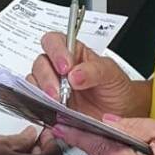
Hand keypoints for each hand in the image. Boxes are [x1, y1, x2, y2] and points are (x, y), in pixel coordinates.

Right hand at [29, 32, 149, 118]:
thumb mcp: (112, 74)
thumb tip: (75, 74)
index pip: (55, 41)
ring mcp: (53, 87)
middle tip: (60, 91)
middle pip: (40, 62)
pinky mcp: (50, 105)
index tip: (65, 67)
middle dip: (47, 76)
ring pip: (33, 80)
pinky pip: (35, 101)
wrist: (121, 114)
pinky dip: (39, 105)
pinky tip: (52, 110)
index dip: (56, 51)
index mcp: (73, 53)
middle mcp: (59, 68)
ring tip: (58, 103)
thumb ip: (95, 70)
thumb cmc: (116, 89)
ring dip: (42, 91)